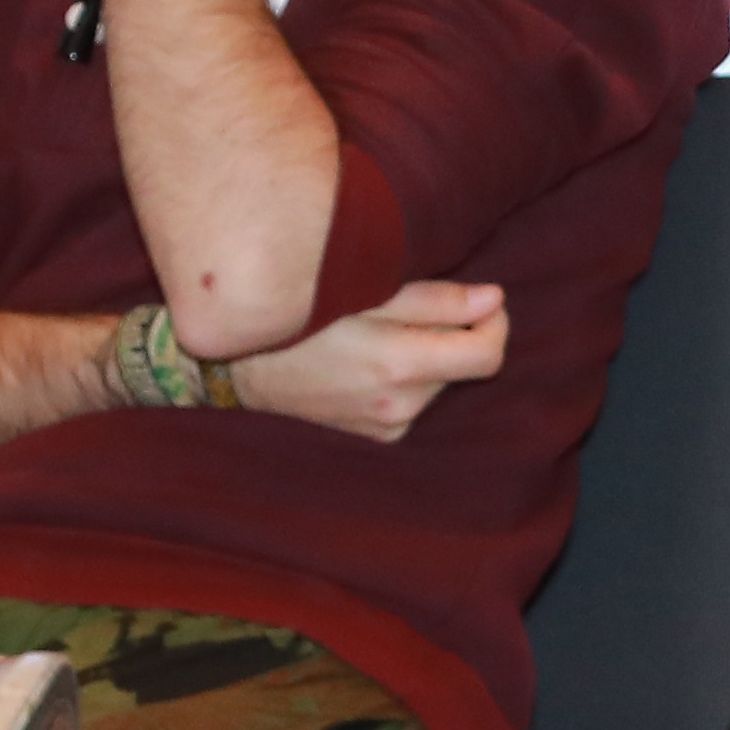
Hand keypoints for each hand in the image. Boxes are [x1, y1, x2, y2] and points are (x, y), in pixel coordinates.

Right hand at [230, 279, 506, 442]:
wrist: (233, 368)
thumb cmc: (295, 318)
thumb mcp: (363, 293)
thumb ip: (435, 301)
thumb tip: (496, 301)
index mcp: (398, 366)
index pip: (488, 356)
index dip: (496, 325)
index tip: (486, 304)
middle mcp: (398, 405)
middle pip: (463, 367)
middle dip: (454, 335)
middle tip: (412, 310)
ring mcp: (386, 426)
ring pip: (439, 383)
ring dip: (428, 357)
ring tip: (379, 335)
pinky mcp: (376, 437)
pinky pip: (415, 402)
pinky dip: (407, 379)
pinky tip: (369, 362)